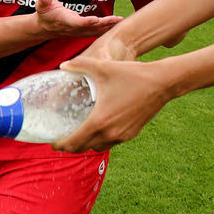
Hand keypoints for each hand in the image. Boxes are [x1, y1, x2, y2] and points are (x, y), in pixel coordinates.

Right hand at [34, 0, 121, 36]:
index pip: (77, 23)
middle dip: (105, 23)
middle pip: (92, 27)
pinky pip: (98, 31)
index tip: (95, 20)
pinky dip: (108, 28)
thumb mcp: (42, 6)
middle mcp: (75, 28)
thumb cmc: (45, 14)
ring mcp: (81, 31)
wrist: (45, 27)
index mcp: (65, 21)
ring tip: (121, 21)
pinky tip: (119, 24)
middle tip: (117, 19)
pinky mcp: (85, 31)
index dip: (86, 22)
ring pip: (97, 30)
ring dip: (110, 26)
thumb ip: (43, 0)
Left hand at [54, 56, 170, 152]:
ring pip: (97, 148)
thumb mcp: (103, 67)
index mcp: (99, 120)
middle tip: (62, 138)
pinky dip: (101, 140)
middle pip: (82, 149)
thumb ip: (81, 65)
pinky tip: (100, 128)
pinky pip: (111, 143)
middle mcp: (109, 133)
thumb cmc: (132, 75)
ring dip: (86, 144)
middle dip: (70, 146)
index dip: (59, 144)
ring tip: (79, 133)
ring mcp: (122, 136)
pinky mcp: (131, 134)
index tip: (52, 141)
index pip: (73, 142)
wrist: (161, 83)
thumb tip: (63, 65)